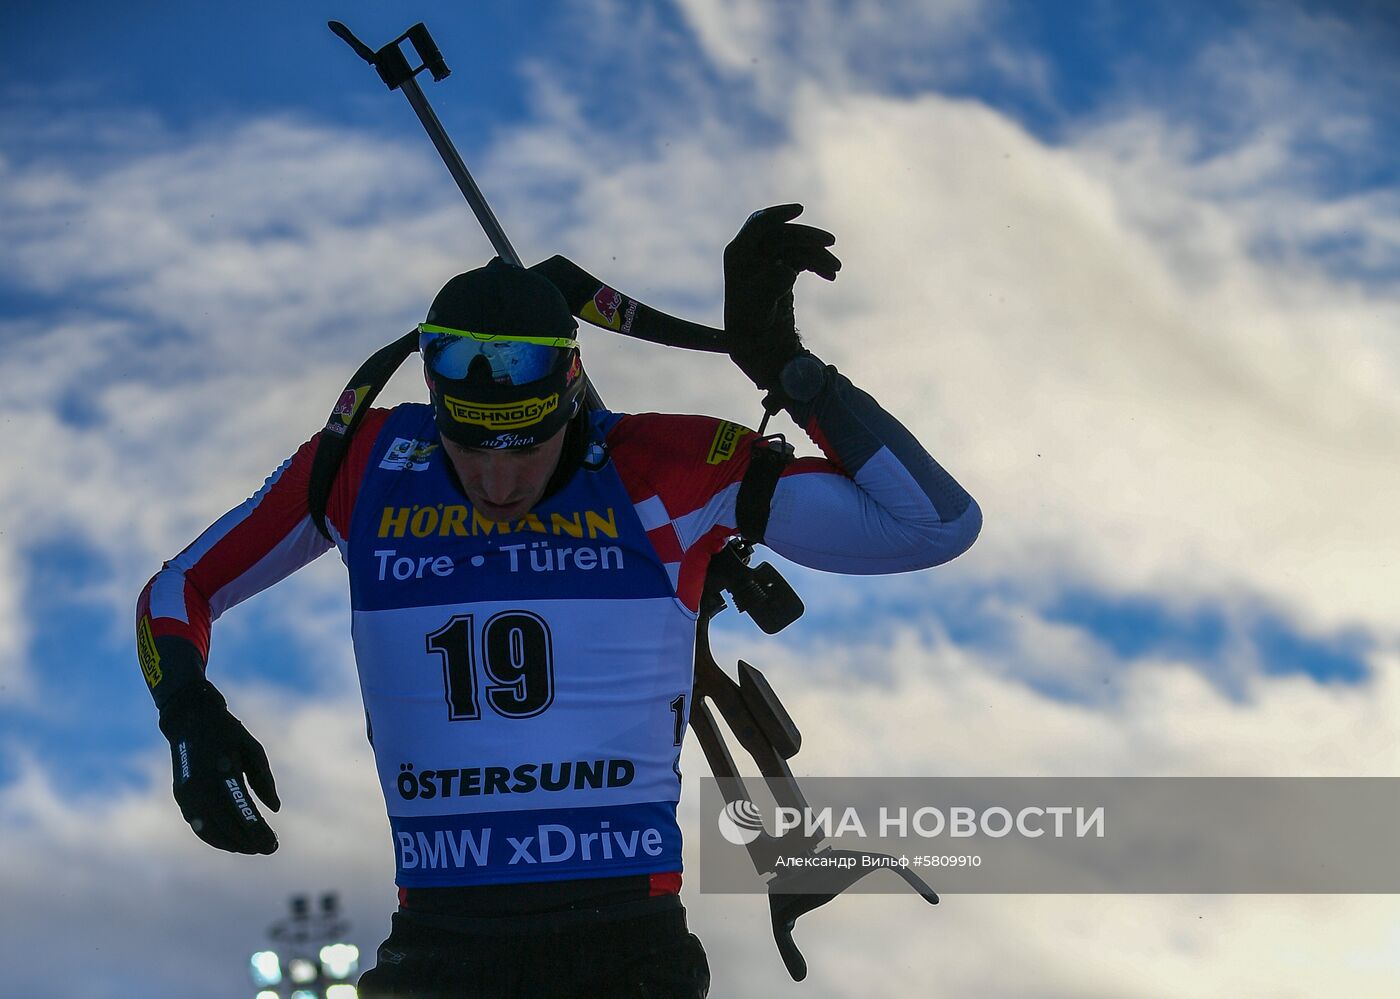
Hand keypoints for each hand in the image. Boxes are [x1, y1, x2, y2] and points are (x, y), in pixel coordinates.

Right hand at [158, 680, 279, 854]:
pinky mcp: (181, 796)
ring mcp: (188, 793)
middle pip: (227, 827)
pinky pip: (198, 824)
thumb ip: (264, 780)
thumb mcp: (253, 749)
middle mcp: (202, 787)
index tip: (274, 844)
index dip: (258, 833)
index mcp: (223, 773)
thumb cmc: (228, 733)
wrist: (190, 719)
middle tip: (269, 848)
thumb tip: (274, 809)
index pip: (243, 813)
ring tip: (252, 848)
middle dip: (249, 842)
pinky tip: (230, 842)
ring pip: (210, 830)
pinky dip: (214, 837)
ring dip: (232, 844)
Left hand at [723, 204, 840, 391]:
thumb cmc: (753, 329)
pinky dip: (815, 264)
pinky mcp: (779, 269)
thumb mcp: (761, 309)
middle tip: (832, 244)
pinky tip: (830, 274)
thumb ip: (772, 287)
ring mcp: (765, 261)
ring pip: (795, 246)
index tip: (800, 210)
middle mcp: (750, 255)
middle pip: (783, 234)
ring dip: (817, 254)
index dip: (778, 214)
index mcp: (738, 256)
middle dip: (807, 237)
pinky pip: (800, 258)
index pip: (758, 224)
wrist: (757, 346)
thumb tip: (787, 269)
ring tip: (836, 270)